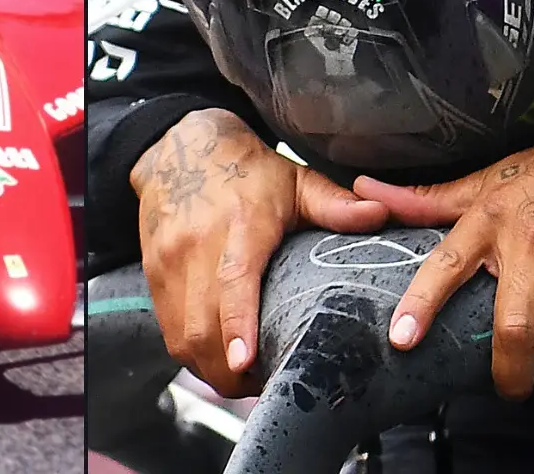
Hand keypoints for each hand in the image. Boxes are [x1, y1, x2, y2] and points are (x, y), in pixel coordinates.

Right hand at [131, 109, 387, 396]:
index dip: (237, 325)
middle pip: (202, 325)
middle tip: (268, 384)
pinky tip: (221, 361)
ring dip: (213, 370)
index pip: (233, 279)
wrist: (180, 149)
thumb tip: (381, 216)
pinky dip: (195, 356)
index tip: (246, 362)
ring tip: (248, 380)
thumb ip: (336, 204)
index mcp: (240, 223)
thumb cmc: (248, 171)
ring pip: (183, 338)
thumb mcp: (296, 180)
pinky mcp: (152, 277)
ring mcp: (169, 264)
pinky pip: (170, 334)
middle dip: (232, 371)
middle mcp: (196, 246)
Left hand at [353, 91, 533, 399]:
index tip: (402, 340)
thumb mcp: (489, 179)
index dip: (422, 304)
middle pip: (513, 328)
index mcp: (489, 217)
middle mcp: (529, 237)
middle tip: (512, 391)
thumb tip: (363, 188)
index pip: (447, 263)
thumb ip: (428, 199)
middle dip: (511, 376)